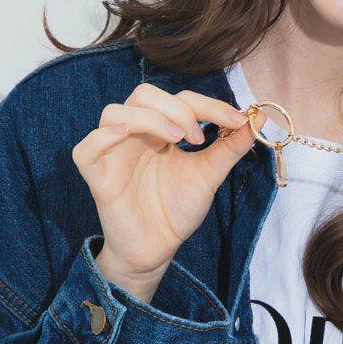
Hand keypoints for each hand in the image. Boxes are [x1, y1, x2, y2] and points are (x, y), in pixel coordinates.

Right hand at [72, 83, 265, 285]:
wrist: (159, 248)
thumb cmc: (177, 208)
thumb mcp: (210, 174)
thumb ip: (230, 147)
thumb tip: (258, 119)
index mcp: (160, 129)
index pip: (180, 99)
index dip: (209, 104)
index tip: (236, 120)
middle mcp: (135, 134)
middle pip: (144, 95)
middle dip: (176, 108)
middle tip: (197, 137)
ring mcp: (113, 153)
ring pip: (114, 112)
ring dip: (148, 118)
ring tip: (176, 139)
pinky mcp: (98, 177)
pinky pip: (85, 149)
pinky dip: (102, 136)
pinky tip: (125, 135)